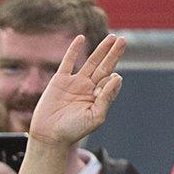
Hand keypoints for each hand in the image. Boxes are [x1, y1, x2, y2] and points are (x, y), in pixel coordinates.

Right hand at [27, 34, 124, 149]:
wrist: (49, 135)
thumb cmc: (73, 130)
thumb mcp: (95, 117)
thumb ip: (107, 97)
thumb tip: (117, 76)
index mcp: (98, 98)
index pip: (111, 82)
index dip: (110, 83)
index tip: (102, 89)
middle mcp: (88, 88)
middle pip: (104, 67)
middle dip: (114, 54)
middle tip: (123, 40)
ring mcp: (74, 83)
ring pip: (90, 62)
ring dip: (101, 50)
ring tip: (112, 38)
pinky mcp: (59, 80)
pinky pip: (68, 62)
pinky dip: (73, 50)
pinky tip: (80, 38)